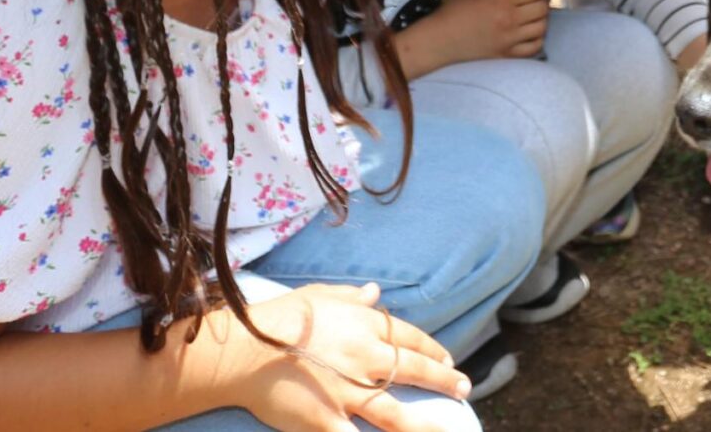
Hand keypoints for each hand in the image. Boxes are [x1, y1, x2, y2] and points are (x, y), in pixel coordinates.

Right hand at [226, 283, 468, 431]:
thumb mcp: (319, 295)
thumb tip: (375, 292)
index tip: (447, 359)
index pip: (409, 337)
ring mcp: (350, 393)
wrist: (246, 349)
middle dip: (443, 380)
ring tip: (449, 430)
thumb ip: (351, 297)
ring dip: (427, 425)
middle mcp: (366, 359)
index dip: (432, 349)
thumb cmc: (278, 318)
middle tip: (464, 388)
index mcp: (365, 326)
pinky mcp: (330, 421)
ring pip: (399, 414)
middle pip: (415, 370)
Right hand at [408, 0, 549, 67]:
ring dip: (542, 17)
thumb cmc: (456, 9)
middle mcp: (510, 20)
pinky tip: (531, 31)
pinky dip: (537, 38)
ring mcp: (511, 40)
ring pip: (542, 27)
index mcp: (502, 0)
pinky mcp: (508, 55)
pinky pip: (534, 47)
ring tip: (533, 12)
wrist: (441, 40)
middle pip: (543, 8)